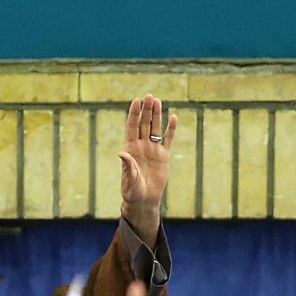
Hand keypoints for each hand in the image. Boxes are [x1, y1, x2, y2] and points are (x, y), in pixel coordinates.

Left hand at [118, 95, 177, 239]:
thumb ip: (127, 166)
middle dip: (146, 110)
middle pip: (144, 124)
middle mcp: (142, 146)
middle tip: (150, 96)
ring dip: (156, 115)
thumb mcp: (128, 179)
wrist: (144, 200)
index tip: (136, 101)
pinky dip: (171, 129)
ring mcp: (153, 150)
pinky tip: (174, 117)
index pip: (132, 127)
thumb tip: (121, 153)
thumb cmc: (132, 190)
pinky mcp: (164, 156)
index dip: (134, 114)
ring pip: (155, 128)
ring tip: (158, 101)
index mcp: (131, 149)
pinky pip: (168, 140)